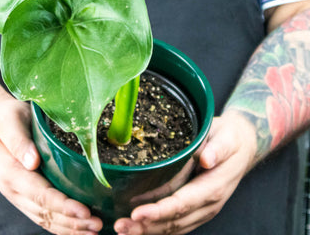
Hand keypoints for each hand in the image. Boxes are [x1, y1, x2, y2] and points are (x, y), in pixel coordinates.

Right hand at [0, 98, 102, 234]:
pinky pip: (45, 215)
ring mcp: (20, 195)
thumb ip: (18, 141)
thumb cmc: (5, 118)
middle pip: (46, 213)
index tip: (84, 211)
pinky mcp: (27, 194)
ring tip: (95, 231)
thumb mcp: (9, 121)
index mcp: (11, 173)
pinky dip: (62, 224)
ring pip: (46, 219)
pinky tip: (79, 228)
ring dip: (70, 228)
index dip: (63, 205)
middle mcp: (15, 190)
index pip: (40, 195)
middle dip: (72, 222)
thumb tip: (33, 161)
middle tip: (98, 224)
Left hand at [114, 112, 256, 234]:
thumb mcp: (227, 137)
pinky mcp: (197, 207)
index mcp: (213, 188)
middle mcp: (208, 204)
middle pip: (174, 221)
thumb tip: (207, 159)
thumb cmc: (231, 138)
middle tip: (120, 226)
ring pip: (173, 227)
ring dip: (148, 231)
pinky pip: (177, 223)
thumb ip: (218, 149)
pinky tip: (139, 227)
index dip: (159, 211)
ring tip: (123, 229)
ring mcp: (203, 209)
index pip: (182, 204)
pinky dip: (157, 227)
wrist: (244, 145)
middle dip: (146, 226)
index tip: (137, 213)